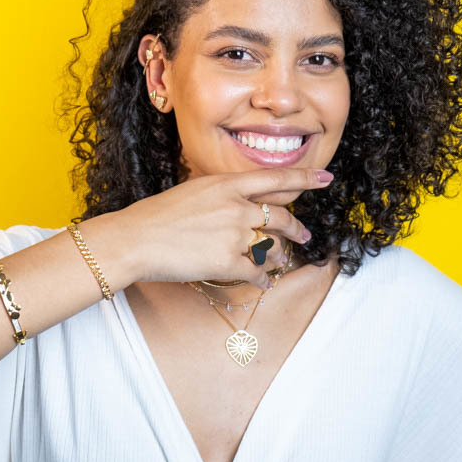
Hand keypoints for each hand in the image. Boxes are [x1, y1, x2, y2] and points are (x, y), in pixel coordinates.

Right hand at [118, 168, 332, 288]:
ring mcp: (235, 235)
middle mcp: (236, 207)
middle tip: (305, 234)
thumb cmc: (156, 216)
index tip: (326, 178)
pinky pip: (258, 272)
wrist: (136, 239)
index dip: (305, 178)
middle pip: (281, 216)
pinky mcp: (228, 262)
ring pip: (273, 246)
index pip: (275, 179)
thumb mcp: (193, 191)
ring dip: (281, 256)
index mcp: (226, 184)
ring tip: (282, 261)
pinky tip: (264, 283)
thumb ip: (221, 195)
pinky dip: (264, 279)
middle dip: (297, 228)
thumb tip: (240, 203)